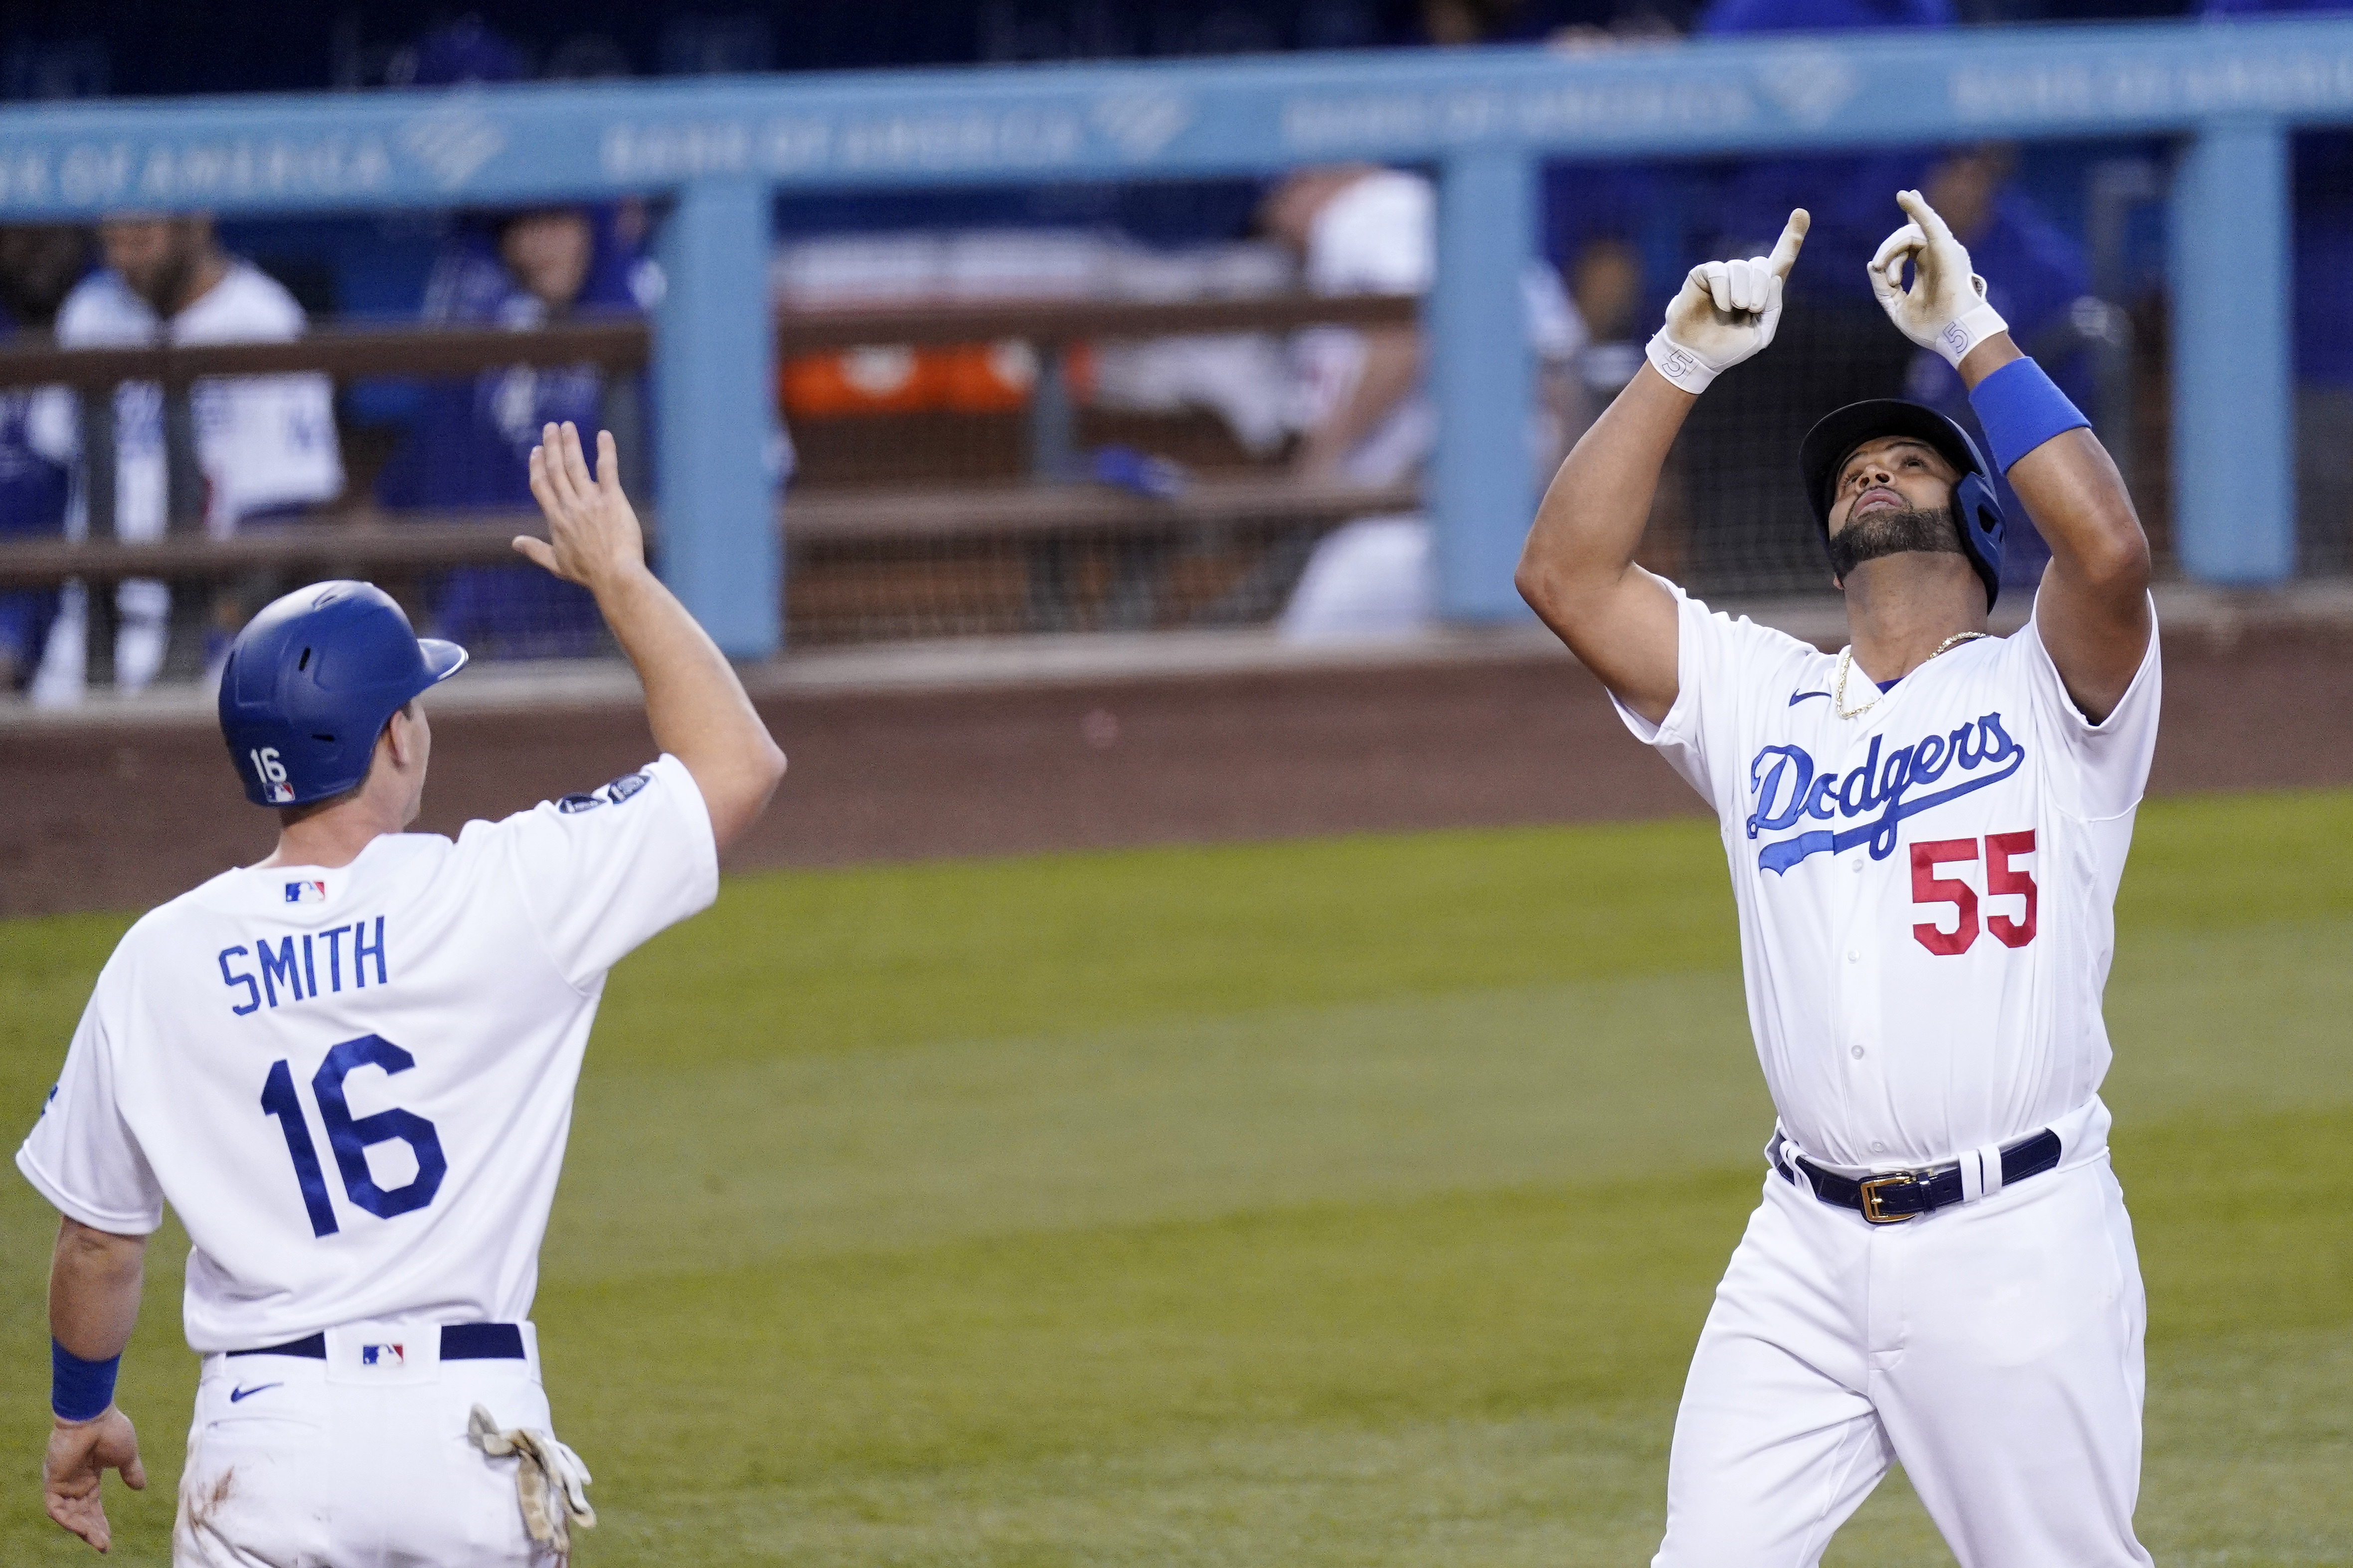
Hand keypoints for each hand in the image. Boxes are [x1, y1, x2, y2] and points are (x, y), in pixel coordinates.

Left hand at [45, 1406, 145, 1552]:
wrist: (94, 1415)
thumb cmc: (111, 1429)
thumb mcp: (126, 1455)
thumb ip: (131, 1471)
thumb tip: (140, 1487)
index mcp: (88, 1476)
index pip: (92, 1506)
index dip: (100, 1522)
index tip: (109, 1540)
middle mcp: (73, 1482)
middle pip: (81, 1514)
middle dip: (93, 1531)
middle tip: (105, 1546)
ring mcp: (62, 1482)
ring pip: (69, 1516)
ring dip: (83, 1530)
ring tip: (99, 1542)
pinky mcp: (53, 1481)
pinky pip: (56, 1509)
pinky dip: (68, 1521)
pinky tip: (84, 1530)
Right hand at [518, 422, 650, 595]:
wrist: (615, 576)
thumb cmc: (588, 573)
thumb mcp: (556, 564)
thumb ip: (535, 550)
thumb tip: (515, 542)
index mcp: (555, 519)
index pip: (541, 485)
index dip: (538, 466)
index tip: (537, 451)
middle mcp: (570, 506)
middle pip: (556, 470)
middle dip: (552, 446)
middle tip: (551, 427)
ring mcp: (590, 501)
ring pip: (576, 465)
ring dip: (571, 443)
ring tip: (567, 426)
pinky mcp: (612, 500)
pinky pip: (607, 470)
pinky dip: (605, 451)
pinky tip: (603, 435)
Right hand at [1647, 209, 1808, 393]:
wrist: (1696, 356)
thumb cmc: (1728, 348)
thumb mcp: (1761, 336)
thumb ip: (1773, 308)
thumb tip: (1775, 277)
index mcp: (1762, 292)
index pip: (1781, 259)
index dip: (1792, 237)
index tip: (1802, 213)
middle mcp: (1744, 279)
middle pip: (1763, 264)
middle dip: (1761, 286)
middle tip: (1751, 308)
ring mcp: (1723, 276)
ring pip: (1741, 266)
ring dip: (1742, 290)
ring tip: (1734, 308)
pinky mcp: (1703, 275)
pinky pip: (1719, 271)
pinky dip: (1724, 289)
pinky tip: (1722, 305)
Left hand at [1869, 189, 2007, 366]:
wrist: (1952, 333)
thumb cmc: (1931, 326)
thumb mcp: (1897, 306)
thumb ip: (1882, 287)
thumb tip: (1872, 264)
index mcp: (1928, 267)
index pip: (1913, 239)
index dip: (1905, 225)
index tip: (1898, 216)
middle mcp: (1937, 255)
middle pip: (1904, 240)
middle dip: (1888, 256)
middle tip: (1888, 281)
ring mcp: (1942, 250)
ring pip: (1909, 234)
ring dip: (1892, 252)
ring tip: (1890, 278)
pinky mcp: (1945, 247)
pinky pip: (1929, 222)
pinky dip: (1917, 208)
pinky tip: (1905, 196)